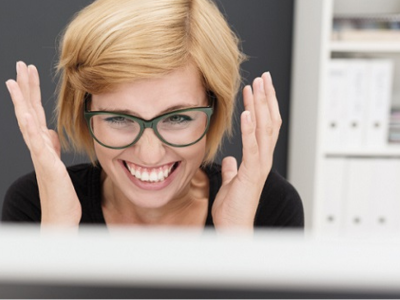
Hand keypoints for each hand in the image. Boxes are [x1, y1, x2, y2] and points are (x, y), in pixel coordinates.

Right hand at [6, 61, 80, 226]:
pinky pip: (36, 144)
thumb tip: (48, 131)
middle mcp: (37, 146)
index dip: (32, 91)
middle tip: (21, 64)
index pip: (35, 111)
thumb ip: (50, 145)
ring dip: (21, 102)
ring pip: (27, 123)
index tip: (30, 71)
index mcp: (42, 143)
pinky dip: (30, 128)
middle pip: (29, 111)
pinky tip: (26, 113)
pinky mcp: (46, 165)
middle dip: (25, 87)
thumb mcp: (56, 161)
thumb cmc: (59, 189)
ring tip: (15, 81)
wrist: (60, 214)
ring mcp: (39, 155)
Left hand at [212, 72, 280, 230]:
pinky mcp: (252, 173)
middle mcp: (263, 158)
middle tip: (263, 77)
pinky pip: (252, 147)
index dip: (263, 105)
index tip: (258, 87)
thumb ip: (233, 168)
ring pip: (264, 130)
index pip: (265, 126)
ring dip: (260, 106)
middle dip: (266, 98)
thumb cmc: (234, 207)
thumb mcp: (232, 181)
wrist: (235, 228)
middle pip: (269, 122)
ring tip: (256, 86)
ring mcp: (260, 165)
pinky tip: (246, 112)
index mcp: (258, 158)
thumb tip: (230, 160)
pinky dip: (250, 129)